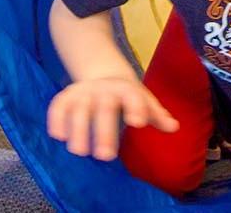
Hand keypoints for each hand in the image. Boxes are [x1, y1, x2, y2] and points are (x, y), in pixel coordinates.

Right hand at [47, 76, 178, 160]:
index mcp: (126, 90)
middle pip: (104, 107)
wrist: (103, 74)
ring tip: (78, 151)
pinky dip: (56, 118)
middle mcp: (104, 90)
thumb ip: (156, 114)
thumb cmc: (127, 95)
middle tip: (105, 156)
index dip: (136, 107)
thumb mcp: (144, 100)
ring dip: (77, 128)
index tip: (138, 123)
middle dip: (104, 131)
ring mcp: (84, 92)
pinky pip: (58, 105)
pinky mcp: (67, 96)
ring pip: (79, 108)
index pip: (133, 97)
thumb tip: (173, 126)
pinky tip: (57, 136)